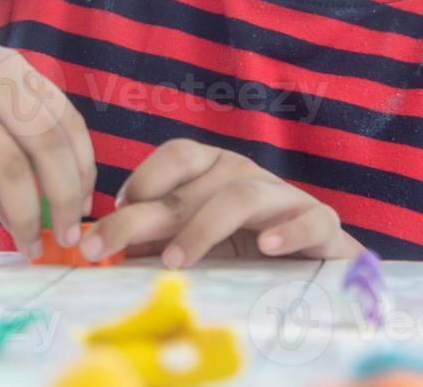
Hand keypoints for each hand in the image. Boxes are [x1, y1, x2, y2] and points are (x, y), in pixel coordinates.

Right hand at [0, 34, 95, 259]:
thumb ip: (7, 143)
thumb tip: (46, 207)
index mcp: (7, 67)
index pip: (66, 120)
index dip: (82, 168)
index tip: (83, 204)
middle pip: (45, 145)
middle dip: (64, 199)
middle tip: (67, 235)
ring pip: (7, 170)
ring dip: (25, 218)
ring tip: (28, 247)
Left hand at [77, 138, 366, 267]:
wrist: (319, 268)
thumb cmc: (245, 253)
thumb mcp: (194, 242)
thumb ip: (153, 241)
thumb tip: (100, 249)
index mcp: (213, 169)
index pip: (176, 153)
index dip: (139, 182)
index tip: (109, 219)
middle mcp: (245, 173)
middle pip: (190, 186)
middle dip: (139, 217)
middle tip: (100, 248)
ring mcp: (284, 196)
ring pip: (240, 197)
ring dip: (201, 228)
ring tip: (174, 261)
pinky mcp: (323, 223)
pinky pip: (309, 219)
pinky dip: (288, 232)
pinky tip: (267, 248)